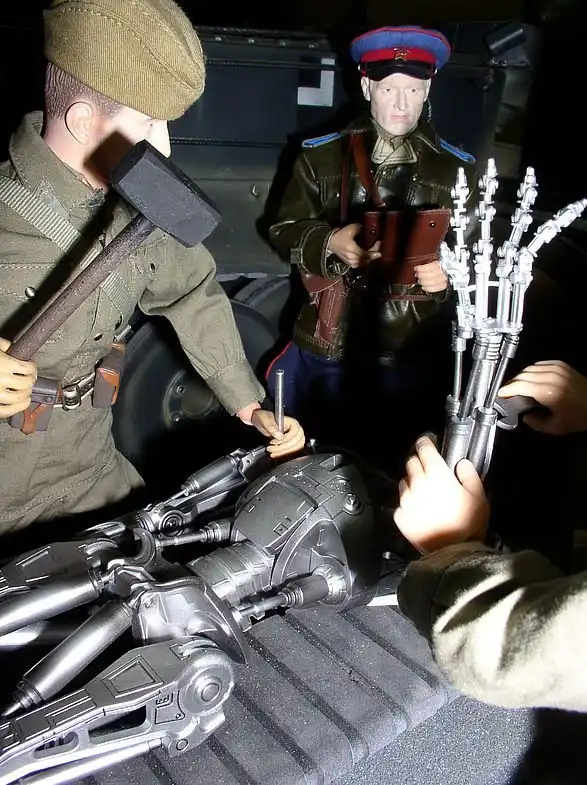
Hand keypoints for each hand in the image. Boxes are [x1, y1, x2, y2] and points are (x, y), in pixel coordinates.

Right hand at [0, 338, 36, 418]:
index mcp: (3, 364)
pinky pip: (6, 411)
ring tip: (26, 390)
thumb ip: (4, 346)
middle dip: (30, 380)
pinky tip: (22, 403)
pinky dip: (17, 408)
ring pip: (19, 398)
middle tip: (29, 378)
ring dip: (26, 394)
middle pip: (26, 384)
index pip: (28, 369)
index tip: (30, 366)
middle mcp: (1, 380)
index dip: (32, 367)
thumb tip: (14, 348)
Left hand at [250, 410, 305, 457]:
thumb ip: (272, 427)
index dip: (286, 438)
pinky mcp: (291, 444)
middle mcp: (295, 430)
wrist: (260, 421)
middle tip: (272, 448)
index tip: (274, 441)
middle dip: (284, 447)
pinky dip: (284, 454)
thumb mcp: (265, 420)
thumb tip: (280, 436)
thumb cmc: (264, 417)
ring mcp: (294, 437)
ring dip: (284, 452)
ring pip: (296, 448)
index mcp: (292, 422)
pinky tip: (276, 454)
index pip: (295, 432)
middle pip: (297, 441)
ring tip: (272, 452)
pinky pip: (292, 451)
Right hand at [327, 224, 380, 268]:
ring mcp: (352, 263)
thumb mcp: (351, 229)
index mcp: (354, 252)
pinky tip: (366, 255)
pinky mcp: (350, 264)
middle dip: (374, 253)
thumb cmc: (340, 237)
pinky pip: (361, 263)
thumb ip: (360, 228)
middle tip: (377, 245)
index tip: (379, 242)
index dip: (375, 248)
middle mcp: (354, 259)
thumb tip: (367, 229)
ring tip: (373, 250)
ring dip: (370, 256)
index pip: (369, 254)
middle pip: (368, 259)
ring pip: (365, 262)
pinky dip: (365, 259)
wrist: (330, 243)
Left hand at [393, 436, 489, 553]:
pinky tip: (419, 510)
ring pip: (404, 482)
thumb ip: (469, 474)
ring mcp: (405, 500)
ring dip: (412, 482)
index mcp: (436, 474)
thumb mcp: (478, 496)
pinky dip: (408, 503)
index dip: (425, 442)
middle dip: (419, 462)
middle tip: (429, 470)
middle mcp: (417, 483)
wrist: (452, 553)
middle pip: (411, 462)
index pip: (424, 448)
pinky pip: (401, 503)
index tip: (427, 442)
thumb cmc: (468, 524)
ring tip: (425, 493)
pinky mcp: (399, 516)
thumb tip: (460, 463)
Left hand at [414, 260, 447, 292]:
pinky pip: (435, 288)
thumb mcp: (435, 262)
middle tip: (417, 275)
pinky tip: (423, 287)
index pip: (429, 268)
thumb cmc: (440, 267)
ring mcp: (444, 280)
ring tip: (419, 281)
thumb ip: (428, 264)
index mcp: (441, 264)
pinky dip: (428, 288)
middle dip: (421, 275)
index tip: (416, 268)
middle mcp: (444, 272)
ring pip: (432, 282)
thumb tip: (420, 267)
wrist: (450, 272)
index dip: (421, 269)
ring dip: (423, 282)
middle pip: (430, 275)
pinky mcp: (444, 286)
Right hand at [498, 361, 586, 435]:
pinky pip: (540, 364)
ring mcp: (556, 369)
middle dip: (512, 383)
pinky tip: (532, 379)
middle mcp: (551, 377)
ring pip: (529, 368)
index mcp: (547, 392)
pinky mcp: (561, 365)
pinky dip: (532, 371)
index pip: (519, 385)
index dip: (506, 390)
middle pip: (522, 375)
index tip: (500, 394)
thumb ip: (535, 423)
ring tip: (519, 387)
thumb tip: (525, 416)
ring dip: (521, 377)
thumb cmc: (579, 416)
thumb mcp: (556, 427)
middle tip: (508, 393)